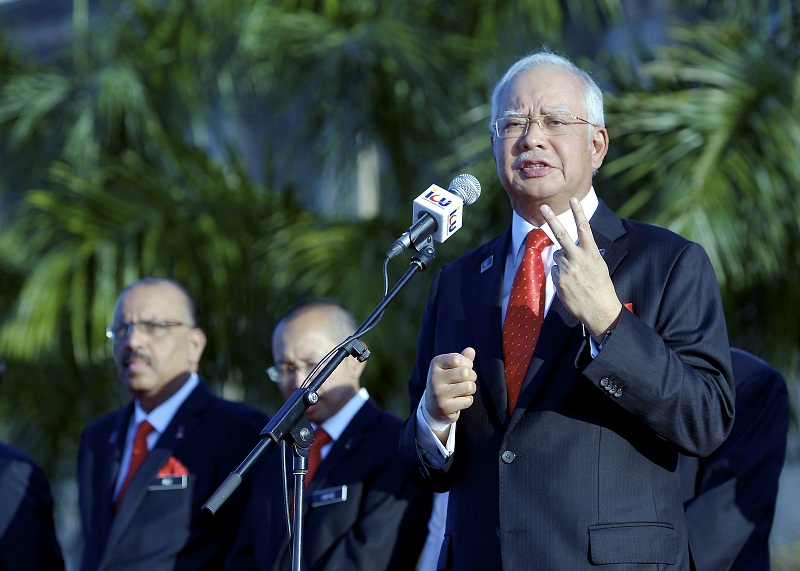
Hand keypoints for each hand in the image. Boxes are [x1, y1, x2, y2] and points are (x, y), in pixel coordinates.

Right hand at [424, 348, 476, 432]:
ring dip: (471, 388)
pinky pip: (468, 400)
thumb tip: (471, 350)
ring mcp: (438, 394)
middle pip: (465, 373)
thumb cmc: (446, 381)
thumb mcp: (451, 367)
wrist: (432, 406)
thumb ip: (462, 358)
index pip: (457, 359)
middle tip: (467, 380)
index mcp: (435, 364)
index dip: (467, 363)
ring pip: (469, 387)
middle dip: (472, 376)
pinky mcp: (444, 408)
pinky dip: (467, 400)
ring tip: (463, 389)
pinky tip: (459, 400)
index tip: (464, 367)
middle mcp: (434, 378)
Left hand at [540, 198, 621, 339]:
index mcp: (591, 253)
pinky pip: (555, 271)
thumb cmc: (601, 287)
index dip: (579, 212)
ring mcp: (567, 269)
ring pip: (558, 256)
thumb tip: (568, 248)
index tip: (574, 199)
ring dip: (563, 262)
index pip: (584, 228)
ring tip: (575, 275)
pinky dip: (561, 275)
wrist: (599, 310)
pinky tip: (570, 285)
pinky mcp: (558, 280)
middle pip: (561, 234)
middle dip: (552, 219)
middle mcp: (578, 258)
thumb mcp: (599, 266)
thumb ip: (585, 254)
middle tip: (544, 207)